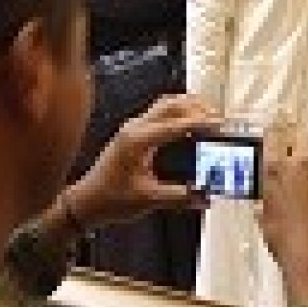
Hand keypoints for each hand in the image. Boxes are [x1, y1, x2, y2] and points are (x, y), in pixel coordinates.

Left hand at [65, 94, 218, 227]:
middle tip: (218, 119)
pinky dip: (178, 113)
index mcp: (137, 141)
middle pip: (171, 104)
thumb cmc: (111, 200)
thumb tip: (207, 195)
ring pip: (165, 105)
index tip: (221, 125)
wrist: (86, 202)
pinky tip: (190, 124)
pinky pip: (159, 113)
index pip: (176, 124)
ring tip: (209, 117)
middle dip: (197, 108)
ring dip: (188, 107)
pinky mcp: (133, 133)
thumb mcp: (148, 199)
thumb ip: (180, 196)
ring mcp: (132, 128)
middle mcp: (134, 128)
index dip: (201, 122)